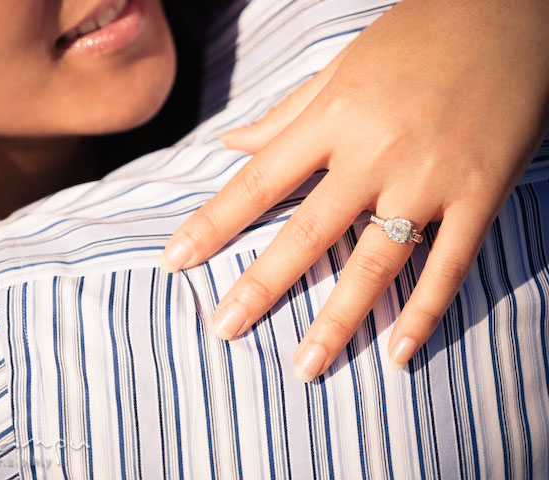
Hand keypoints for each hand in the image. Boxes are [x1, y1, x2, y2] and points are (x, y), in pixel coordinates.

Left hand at [160, 0, 548, 379]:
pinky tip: (400, 352)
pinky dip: (426, 312)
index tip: (176, 261)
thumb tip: (229, 146)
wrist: (512, 11)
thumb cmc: (419, 34)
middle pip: (307, 233)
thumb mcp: (342, 66)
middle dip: (261, 287)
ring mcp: (430, 178)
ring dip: (338, 320)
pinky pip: (449, 264)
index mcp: (334, 117)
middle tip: (224, 331)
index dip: (212, 225)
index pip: (257, 183)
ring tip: (306, 366)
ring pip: (376, 263)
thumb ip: (285, 114)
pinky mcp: (480, 193)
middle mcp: (375, 152)